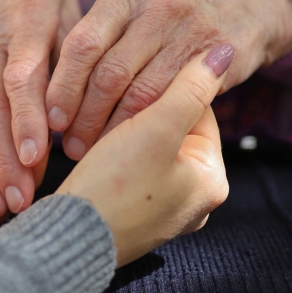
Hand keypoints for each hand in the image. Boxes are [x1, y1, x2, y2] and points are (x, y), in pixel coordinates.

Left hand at [46, 0, 291, 159]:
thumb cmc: (179, 3)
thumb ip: (103, 30)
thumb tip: (52, 83)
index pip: (82, 44)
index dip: (63, 87)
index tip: (51, 119)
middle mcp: (159, 4)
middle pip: (108, 74)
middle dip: (84, 116)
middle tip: (71, 144)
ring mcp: (193, 29)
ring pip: (141, 94)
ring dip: (114, 129)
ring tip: (97, 149)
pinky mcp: (221, 57)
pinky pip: (177, 101)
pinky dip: (151, 126)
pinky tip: (136, 141)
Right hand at [56, 44, 232, 265]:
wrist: (67, 239)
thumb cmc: (114, 187)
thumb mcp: (157, 128)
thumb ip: (191, 88)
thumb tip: (224, 53)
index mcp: (213, 181)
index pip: (200, 112)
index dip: (167, 89)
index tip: (136, 80)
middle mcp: (195, 200)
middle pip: (176, 131)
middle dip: (145, 113)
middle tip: (114, 104)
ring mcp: (164, 211)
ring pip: (150, 149)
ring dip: (125, 132)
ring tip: (99, 128)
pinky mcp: (134, 215)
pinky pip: (132, 171)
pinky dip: (115, 156)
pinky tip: (94, 151)